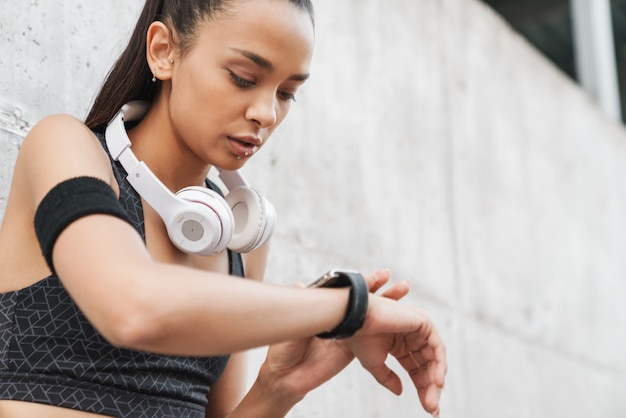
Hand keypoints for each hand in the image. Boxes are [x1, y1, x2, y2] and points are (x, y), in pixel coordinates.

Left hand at [259, 270, 408, 398]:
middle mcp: (339, 317)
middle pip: (366, 301)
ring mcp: (347, 332)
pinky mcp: (351, 349)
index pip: (349, 291)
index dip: (365, 284)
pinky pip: (373, 339)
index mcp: (325, 307)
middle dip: (385, 292)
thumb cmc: (283, 348)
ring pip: (373, 316)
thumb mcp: (293, 325)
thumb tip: (300, 284)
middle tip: (403, 285)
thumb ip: (302, 308)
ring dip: (390, 304)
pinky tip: (399, 323)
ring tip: (404, 291)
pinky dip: (386, 331)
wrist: (286, 376)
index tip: (380, 277)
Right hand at [346, 295, 446, 416]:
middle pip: (427, 366)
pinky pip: (438, 348)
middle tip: (431, 409)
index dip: (422, 388)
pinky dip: (439, 365)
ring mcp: (419, 329)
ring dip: (435, 381)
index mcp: (400, 344)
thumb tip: (400, 392)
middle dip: (430, 388)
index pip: (416, 369)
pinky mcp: (424, 323)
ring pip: (435, 359)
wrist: (355, 321)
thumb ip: (388, 378)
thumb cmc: (360, 337)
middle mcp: (412, 336)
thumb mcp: (374, 364)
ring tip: (431, 401)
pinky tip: (436, 382)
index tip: (426, 408)